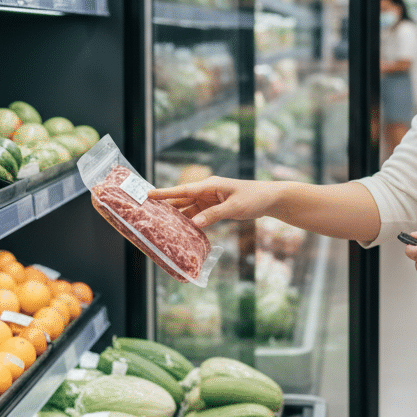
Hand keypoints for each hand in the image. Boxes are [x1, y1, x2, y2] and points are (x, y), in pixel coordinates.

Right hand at [147, 178, 277, 228]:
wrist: (269, 199)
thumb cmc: (254, 198)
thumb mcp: (234, 207)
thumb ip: (213, 215)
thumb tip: (194, 223)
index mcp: (210, 185)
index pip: (183, 190)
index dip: (165, 193)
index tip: (148, 194)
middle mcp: (207, 191)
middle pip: (182, 199)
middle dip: (166, 205)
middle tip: (148, 213)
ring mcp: (210, 200)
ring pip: (189, 209)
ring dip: (177, 216)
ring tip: (160, 224)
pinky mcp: (215, 208)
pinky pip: (199, 215)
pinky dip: (191, 222)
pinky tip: (182, 230)